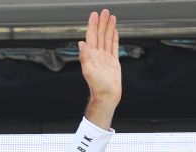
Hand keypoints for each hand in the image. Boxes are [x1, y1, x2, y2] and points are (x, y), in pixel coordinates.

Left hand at [79, 9, 121, 128]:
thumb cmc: (97, 87)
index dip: (93, 25)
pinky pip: (114, 47)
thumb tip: (81, 44)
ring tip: (111, 17)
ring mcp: (105, 58)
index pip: (91, 36)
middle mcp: (97, 55)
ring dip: (108, 28)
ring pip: (107, 39)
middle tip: (104, 11)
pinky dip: (114, 38)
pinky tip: (114, 31)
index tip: (94, 15)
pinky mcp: (113, 62)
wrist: (107, 96)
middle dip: (102, 23)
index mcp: (91, 56)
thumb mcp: (89, 71)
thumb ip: (84, 57)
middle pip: (100, 35)